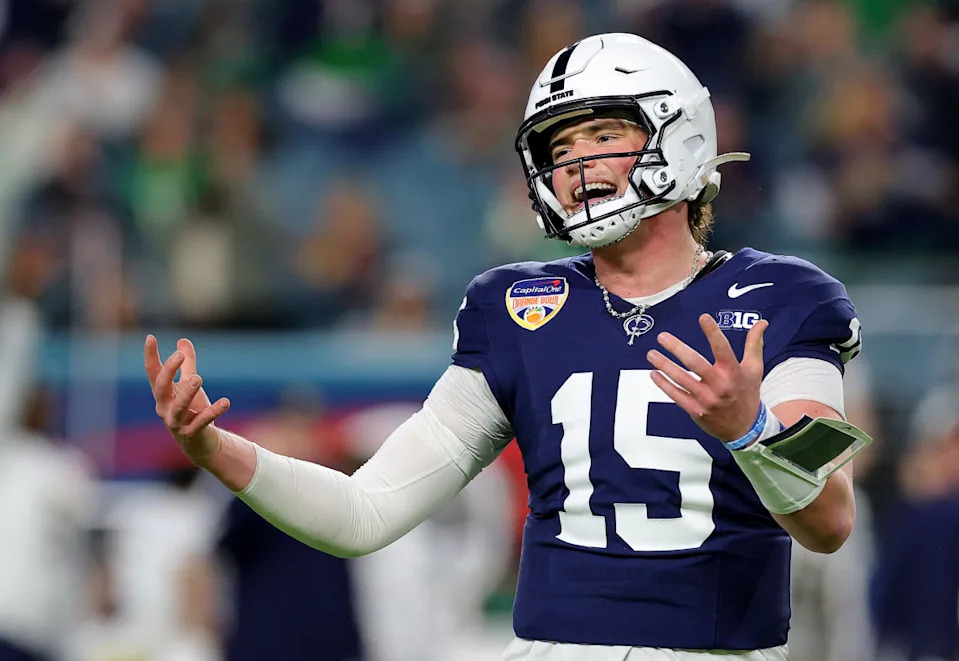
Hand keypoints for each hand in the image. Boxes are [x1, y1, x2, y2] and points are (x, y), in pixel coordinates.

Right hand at [145, 335, 230, 464]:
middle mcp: (165, 408)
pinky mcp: (192, 433)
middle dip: (168, 371)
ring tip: (198, 378)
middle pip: (161, 388)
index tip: (150, 337)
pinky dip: (213, 412)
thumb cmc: (193, 411)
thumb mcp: (189, 386)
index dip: (150, 356)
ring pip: (179, 407)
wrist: (201, 444)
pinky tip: (226, 402)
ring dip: (188, 392)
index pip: (153, 373)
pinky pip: (202, 422)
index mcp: (163, 395)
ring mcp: (177, 422)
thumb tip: (183, 340)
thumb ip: (187, 365)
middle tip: (179, 355)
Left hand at [646, 314, 767, 441]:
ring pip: (682, 379)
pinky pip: (677, 396)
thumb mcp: (754, 369)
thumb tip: (761, 323)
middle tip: (662, 337)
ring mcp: (706, 399)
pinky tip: (654, 374)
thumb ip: (754, 344)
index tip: (703, 318)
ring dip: (664, 365)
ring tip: (651, 354)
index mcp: (733, 372)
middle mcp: (719, 385)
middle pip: (695, 363)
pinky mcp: (696, 410)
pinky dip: (664, 385)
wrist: (745, 428)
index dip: (713, 332)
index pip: (723, 348)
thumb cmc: (747, 394)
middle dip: (676, 348)